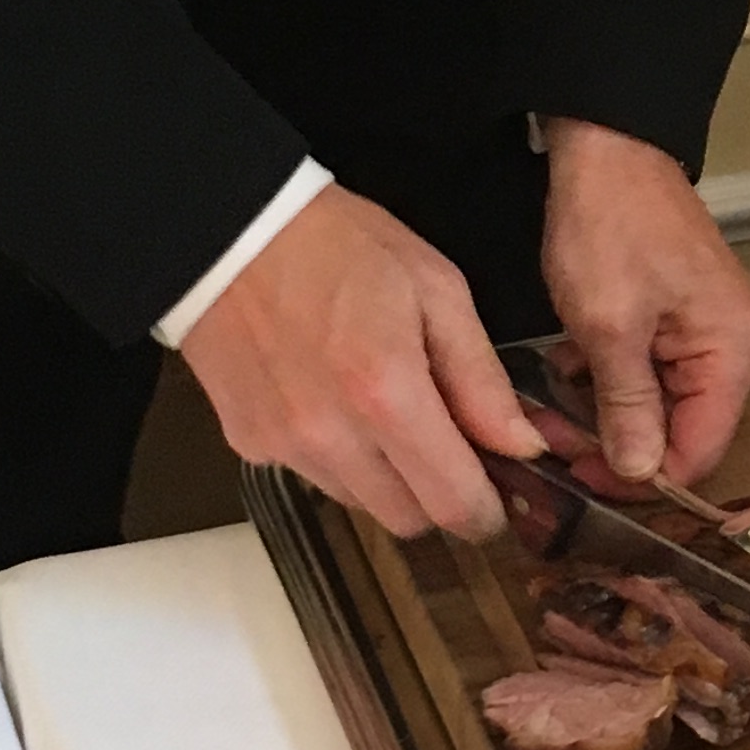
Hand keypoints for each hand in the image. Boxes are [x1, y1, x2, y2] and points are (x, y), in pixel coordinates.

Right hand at [178, 182, 543, 541]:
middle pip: (407, 519)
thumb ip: (481, 377)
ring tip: (384, 411)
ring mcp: (283, 446)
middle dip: (437, 494)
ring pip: (360, 503)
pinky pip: (312, 477)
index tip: (499, 494)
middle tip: (447, 444)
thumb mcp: (436, 289)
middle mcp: (331, 436)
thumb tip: (520, 445)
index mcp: (387, 393)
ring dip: (386, 478)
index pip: (452, 503)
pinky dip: (337, 458)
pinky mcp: (248, 445)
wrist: (228, 230)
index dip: (486, 510)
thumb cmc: (338, 245)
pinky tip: (333, 401)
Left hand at [539, 117, 749, 483]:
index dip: (638, 477)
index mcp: (735, 353)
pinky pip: (655, 370)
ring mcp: (715, 329)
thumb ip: (627, 406)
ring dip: (606, 412)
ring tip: (549, 408)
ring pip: (663, 403)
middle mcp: (740, 348)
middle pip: (683, 430)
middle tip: (552, 442)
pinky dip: (612, 378)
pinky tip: (569, 368)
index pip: (698, 452)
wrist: (608, 149)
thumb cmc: (611, 225)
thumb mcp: (608, 327)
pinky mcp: (686, 315)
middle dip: (617, 443)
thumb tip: (638, 472)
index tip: (578, 478)